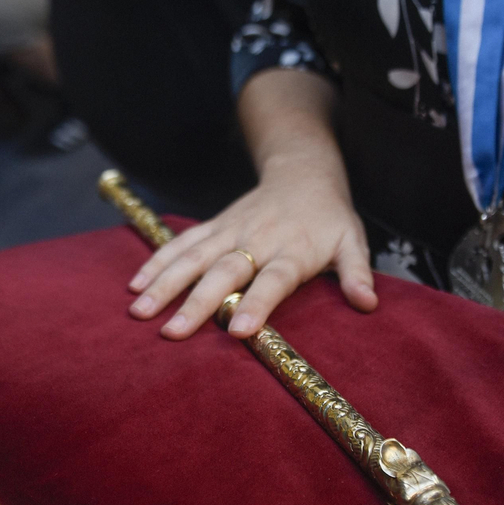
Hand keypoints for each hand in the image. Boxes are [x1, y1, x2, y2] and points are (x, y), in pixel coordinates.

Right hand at [126, 152, 377, 339]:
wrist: (302, 171)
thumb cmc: (328, 217)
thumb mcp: (352, 241)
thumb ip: (356, 272)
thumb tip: (368, 303)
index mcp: (292, 250)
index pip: (273, 279)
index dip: (257, 303)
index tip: (237, 330)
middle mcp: (256, 239)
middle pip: (224, 272)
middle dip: (197, 303)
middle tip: (172, 332)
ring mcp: (230, 231)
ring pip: (193, 258)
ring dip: (165, 284)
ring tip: (140, 311)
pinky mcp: (214, 226)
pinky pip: (181, 243)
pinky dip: (157, 261)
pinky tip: (134, 285)